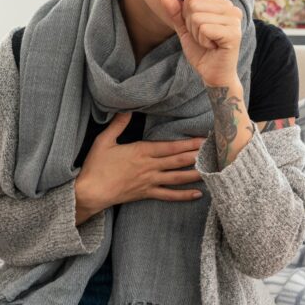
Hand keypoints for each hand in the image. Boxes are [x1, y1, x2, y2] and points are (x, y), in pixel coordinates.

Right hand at [75, 112, 204, 215]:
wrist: (90, 192)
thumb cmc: (96, 166)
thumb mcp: (104, 140)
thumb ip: (118, 124)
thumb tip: (126, 108)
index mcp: (141, 152)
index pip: (170, 147)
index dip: (188, 143)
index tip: (203, 139)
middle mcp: (149, 167)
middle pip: (178, 160)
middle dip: (197, 155)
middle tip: (215, 152)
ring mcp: (149, 182)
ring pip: (177, 177)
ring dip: (195, 173)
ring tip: (212, 170)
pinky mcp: (146, 194)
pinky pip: (168, 195)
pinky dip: (184, 195)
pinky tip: (197, 194)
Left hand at [159, 0, 242, 86]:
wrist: (213, 74)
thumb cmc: (201, 51)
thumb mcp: (185, 29)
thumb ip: (176, 12)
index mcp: (222, 3)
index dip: (187, 15)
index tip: (199, 29)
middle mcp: (231, 8)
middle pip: (193, 5)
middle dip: (191, 25)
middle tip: (204, 38)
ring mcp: (234, 20)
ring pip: (197, 18)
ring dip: (197, 35)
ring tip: (209, 43)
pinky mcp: (234, 33)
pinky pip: (204, 29)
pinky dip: (203, 41)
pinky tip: (213, 47)